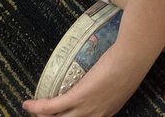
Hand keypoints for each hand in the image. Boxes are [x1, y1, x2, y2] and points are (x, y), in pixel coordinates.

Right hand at [22, 40, 146, 116]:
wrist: (135, 54)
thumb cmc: (135, 57)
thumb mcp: (126, 74)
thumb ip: (116, 74)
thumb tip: (110, 61)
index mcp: (109, 110)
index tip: (66, 112)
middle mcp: (97, 114)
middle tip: (45, 114)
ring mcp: (87, 108)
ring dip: (43, 116)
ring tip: (34, 110)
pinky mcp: (78, 97)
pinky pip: (51, 107)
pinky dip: (37, 107)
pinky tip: (28, 104)